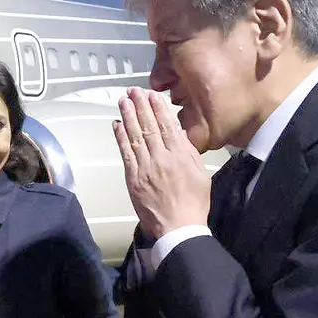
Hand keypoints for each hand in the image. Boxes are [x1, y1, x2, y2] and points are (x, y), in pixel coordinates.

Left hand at [113, 88, 210, 239]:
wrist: (178, 227)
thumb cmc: (194, 202)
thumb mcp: (200, 173)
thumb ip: (189, 151)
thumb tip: (178, 132)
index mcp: (180, 156)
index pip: (167, 125)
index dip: (157, 108)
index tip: (151, 94)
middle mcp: (161, 158)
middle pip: (148, 127)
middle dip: (140, 106)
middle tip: (133, 90)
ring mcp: (145, 168)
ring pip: (135, 137)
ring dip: (128, 117)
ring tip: (123, 101)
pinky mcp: (133, 179)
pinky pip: (126, 154)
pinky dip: (120, 138)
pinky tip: (117, 125)